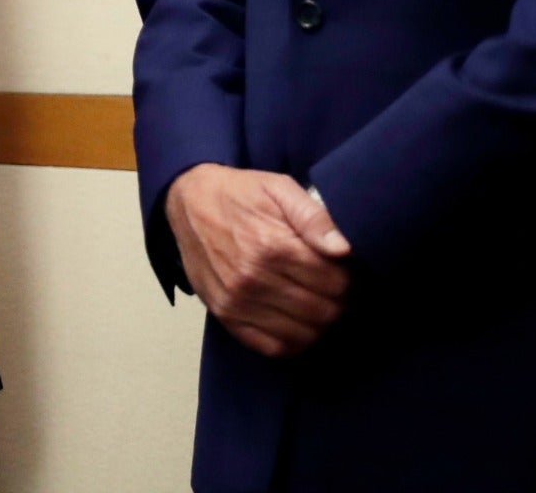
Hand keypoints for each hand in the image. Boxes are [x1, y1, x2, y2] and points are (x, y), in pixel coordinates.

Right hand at [165, 163, 351, 358]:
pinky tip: (297, 323)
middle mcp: (254, 279)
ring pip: (302, 334)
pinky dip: (293, 342)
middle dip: (337, 302)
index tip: (343, 271)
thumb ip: (313, 216)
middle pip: (322, 311)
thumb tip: (344, 249)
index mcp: (273, 245)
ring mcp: (238, 302)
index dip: (347, 279)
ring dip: (319, 323)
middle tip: (334, 289)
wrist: (187, 203)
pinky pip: (272, 347)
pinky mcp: (225, 315)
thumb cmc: (239, 194)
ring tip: (317, 303)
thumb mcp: (278, 188)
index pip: (334, 283)